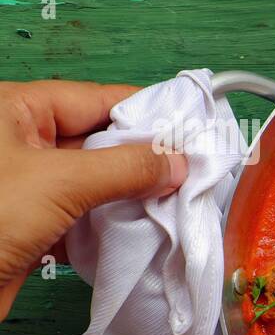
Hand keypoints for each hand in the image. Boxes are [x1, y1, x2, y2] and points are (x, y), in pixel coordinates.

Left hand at [0, 80, 186, 320]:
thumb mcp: (59, 182)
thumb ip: (125, 168)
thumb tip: (177, 161)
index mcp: (15, 109)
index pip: (99, 100)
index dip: (149, 114)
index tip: (195, 131)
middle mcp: (21, 142)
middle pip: (102, 141)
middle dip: (146, 160)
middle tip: (196, 174)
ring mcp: (27, 185)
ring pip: (97, 183)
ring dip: (134, 198)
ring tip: (180, 205)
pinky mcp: (31, 226)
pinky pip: (85, 217)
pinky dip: (114, 227)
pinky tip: (146, 234)